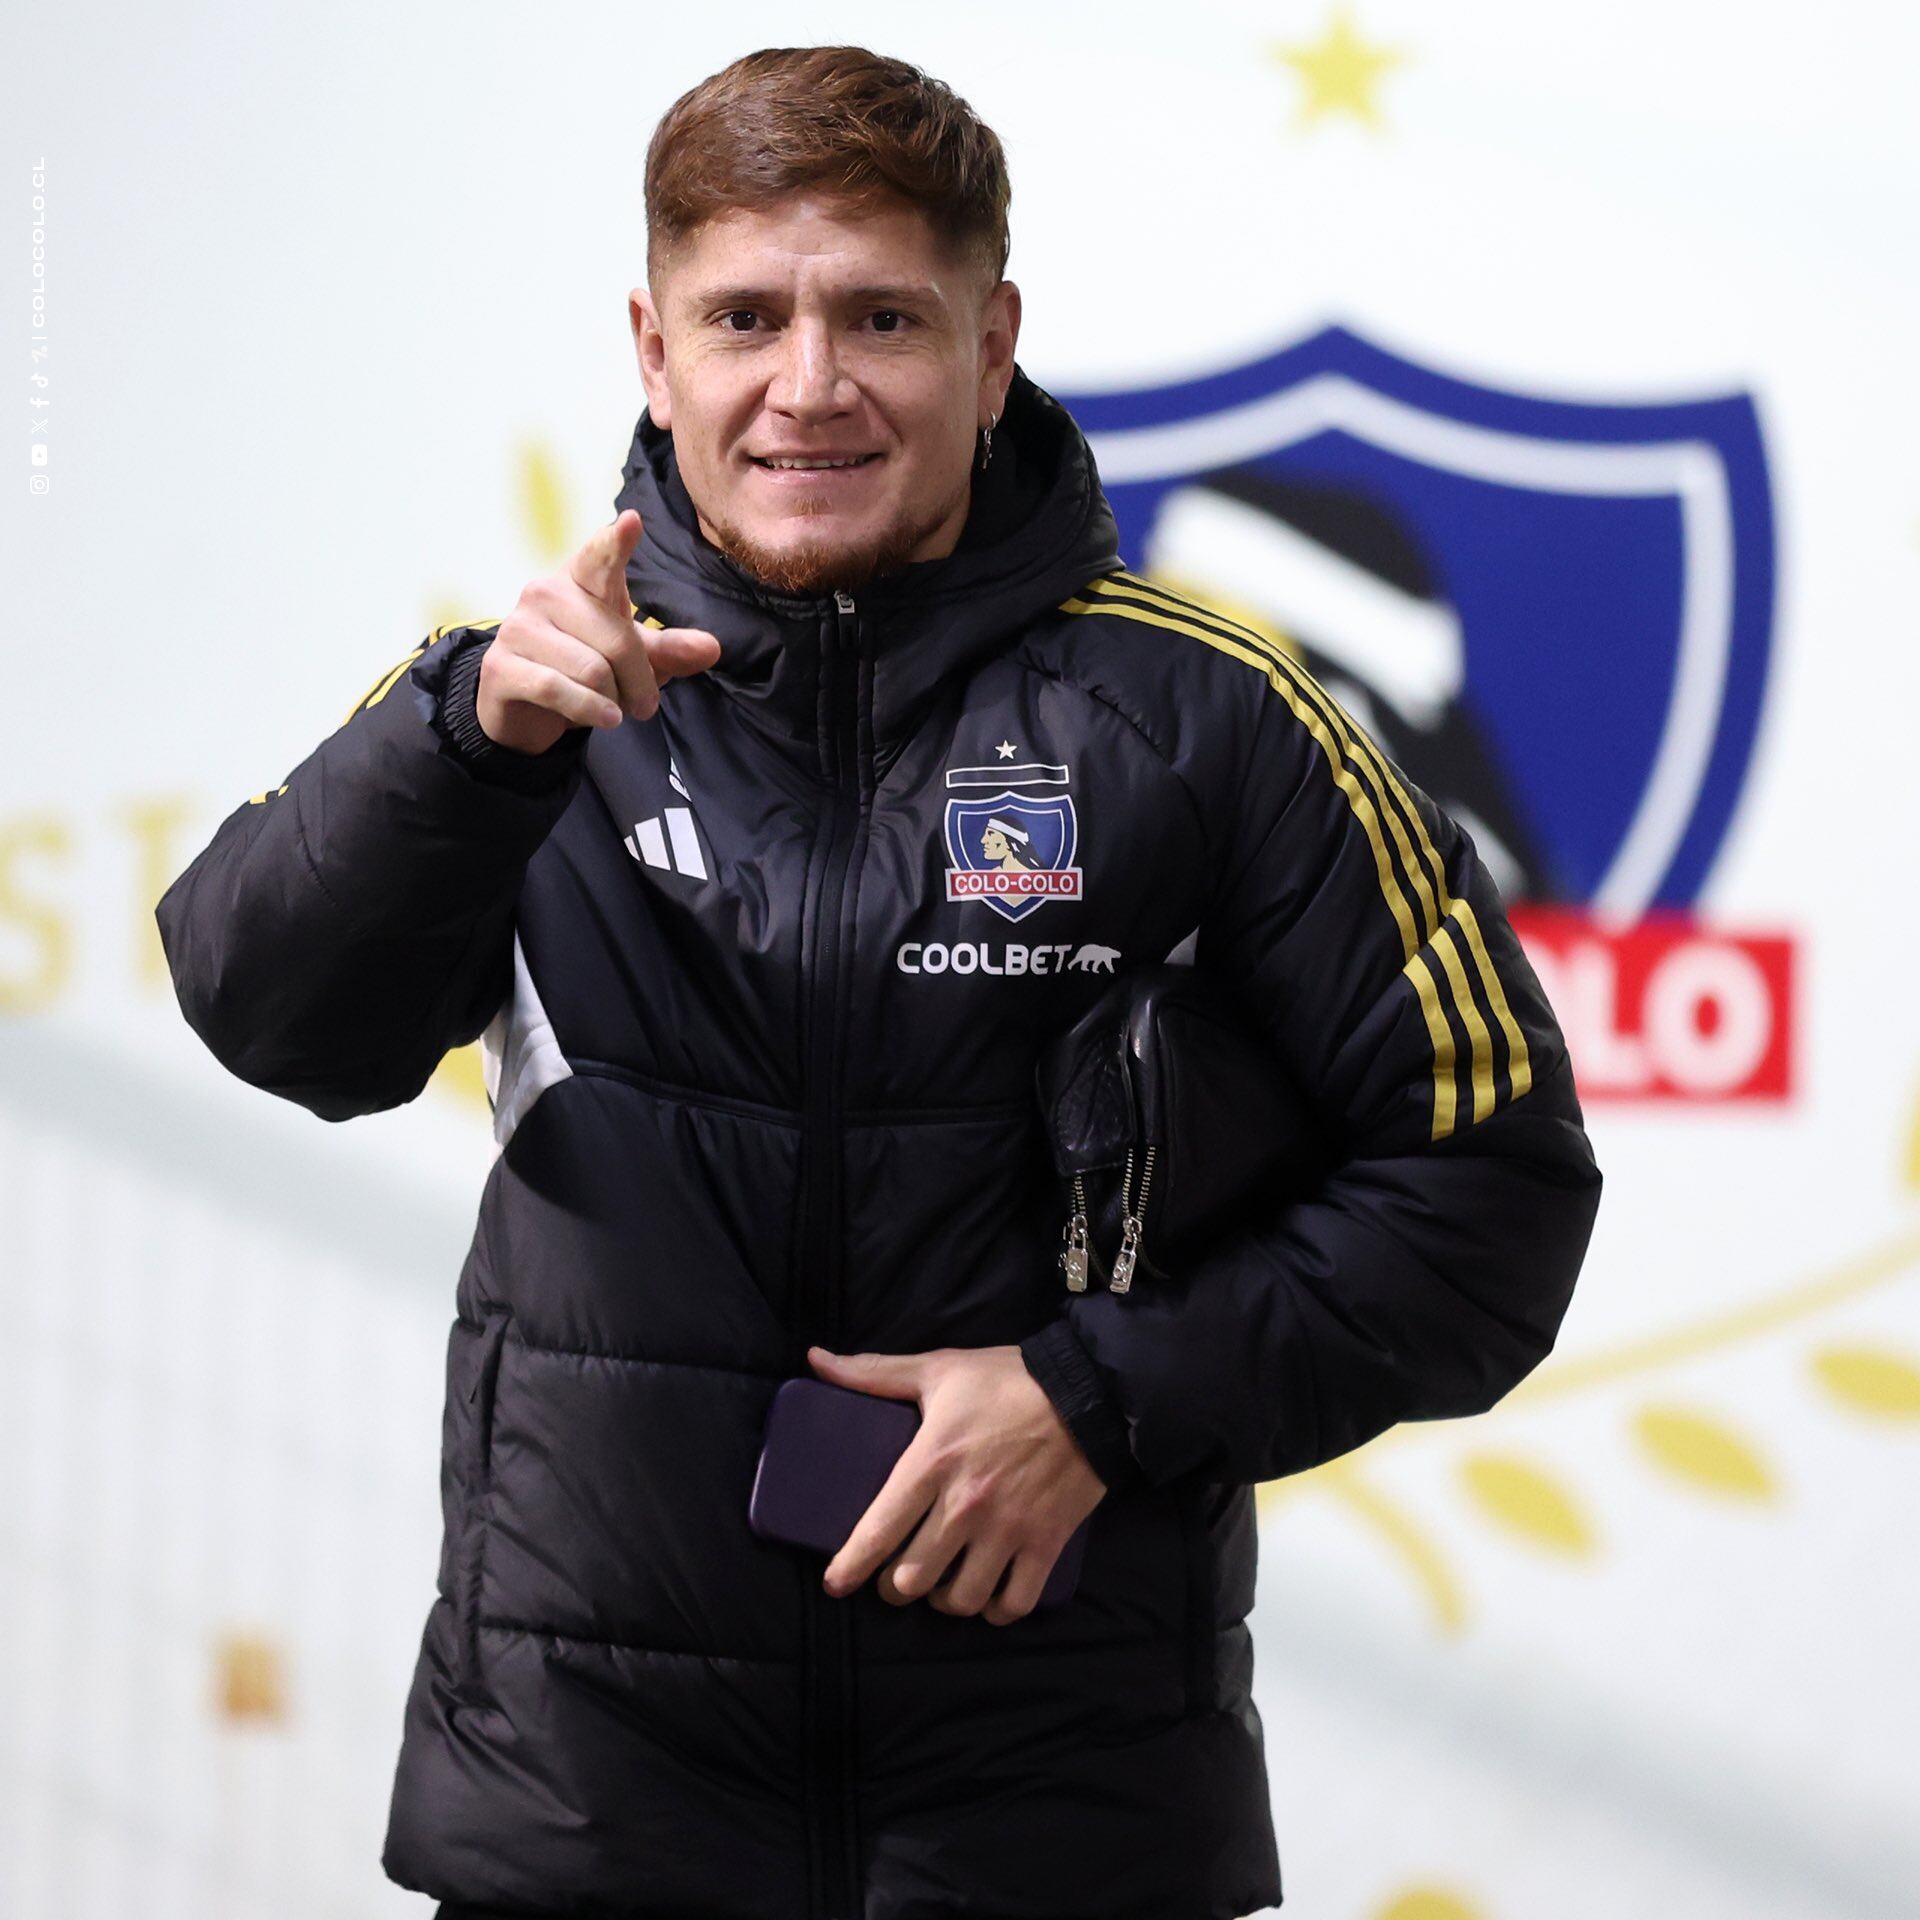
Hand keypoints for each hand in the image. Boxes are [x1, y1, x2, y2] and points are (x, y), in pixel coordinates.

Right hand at [476, 508, 722, 754]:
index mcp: (580, 580)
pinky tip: (603, 717)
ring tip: (611, 707)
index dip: (615, 543)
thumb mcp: (630, 656)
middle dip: (639, 681)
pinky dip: (589, 711)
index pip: (599, 557)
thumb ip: (668, 650)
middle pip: (616, 640)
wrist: (524, 705)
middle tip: (643, 704)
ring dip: (612, 701)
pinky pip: (557, 689)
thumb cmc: (583, 666)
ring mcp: (518, 628)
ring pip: (591, 670)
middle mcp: (545, 594)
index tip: (632, 522)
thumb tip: (712, 648)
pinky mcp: (501, 666)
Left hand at [810, 1343, 1109, 1625]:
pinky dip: (995, 1610)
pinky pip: (1013, 1603)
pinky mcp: (1045, 1544)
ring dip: (943, 1600)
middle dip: (895, 1587)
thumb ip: (874, 1372)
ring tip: (940, 1587)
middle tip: (896, 1578)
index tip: (835, 1583)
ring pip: (960, 1599)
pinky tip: (987, 1598)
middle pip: (913, 1578)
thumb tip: (816, 1360)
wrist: (1088, 1391)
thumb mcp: (938, 1369)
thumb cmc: (1007, 1380)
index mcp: (932, 1462)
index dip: (851, 1565)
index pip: (879, 1529)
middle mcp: (966, 1505)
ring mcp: (1008, 1529)